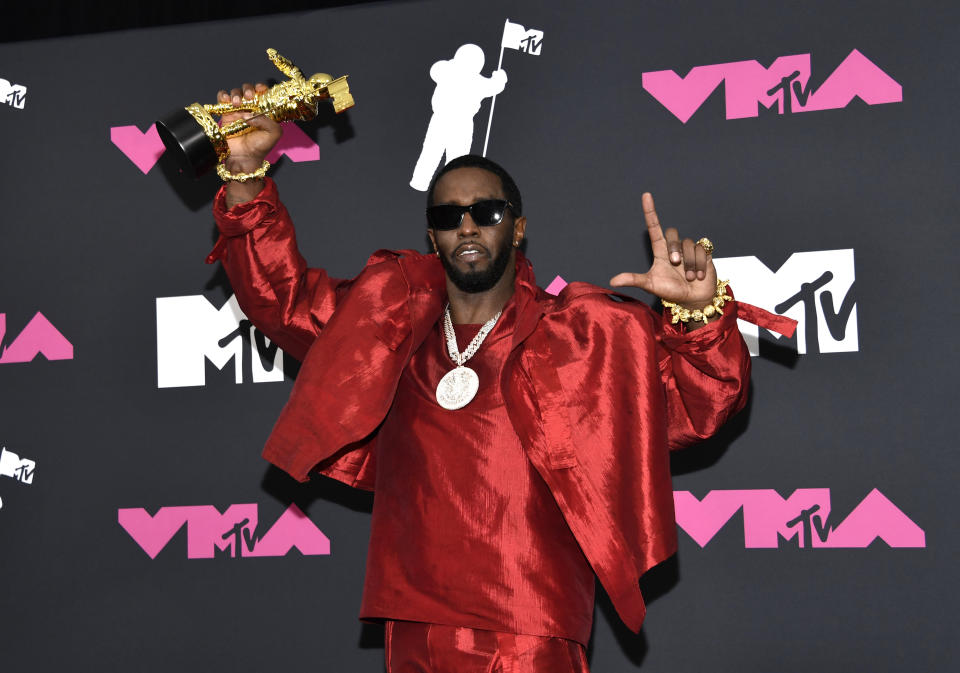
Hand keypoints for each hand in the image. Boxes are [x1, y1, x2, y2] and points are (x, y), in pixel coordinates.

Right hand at [216, 82, 282, 170]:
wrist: (244, 157)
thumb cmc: (260, 147)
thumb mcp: (274, 133)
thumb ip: (268, 120)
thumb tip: (251, 114)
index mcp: (263, 110)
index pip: (263, 93)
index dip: (261, 88)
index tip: (260, 90)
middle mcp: (251, 108)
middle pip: (248, 89)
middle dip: (248, 89)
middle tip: (249, 97)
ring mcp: (238, 110)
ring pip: (235, 93)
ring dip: (236, 94)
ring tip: (237, 104)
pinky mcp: (225, 114)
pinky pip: (222, 99)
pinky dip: (223, 96)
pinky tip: (226, 100)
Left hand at [609, 192, 716, 308]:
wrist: (693, 300)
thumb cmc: (671, 291)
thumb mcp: (651, 285)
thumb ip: (634, 280)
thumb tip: (612, 281)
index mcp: (660, 250)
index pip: (654, 227)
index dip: (650, 211)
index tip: (646, 195)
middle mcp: (674, 247)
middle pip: (672, 234)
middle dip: (674, 250)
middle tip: (676, 265)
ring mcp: (689, 249)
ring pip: (688, 244)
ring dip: (688, 264)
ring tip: (689, 277)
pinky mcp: (704, 253)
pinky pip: (702, 250)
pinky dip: (699, 265)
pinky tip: (699, 275)